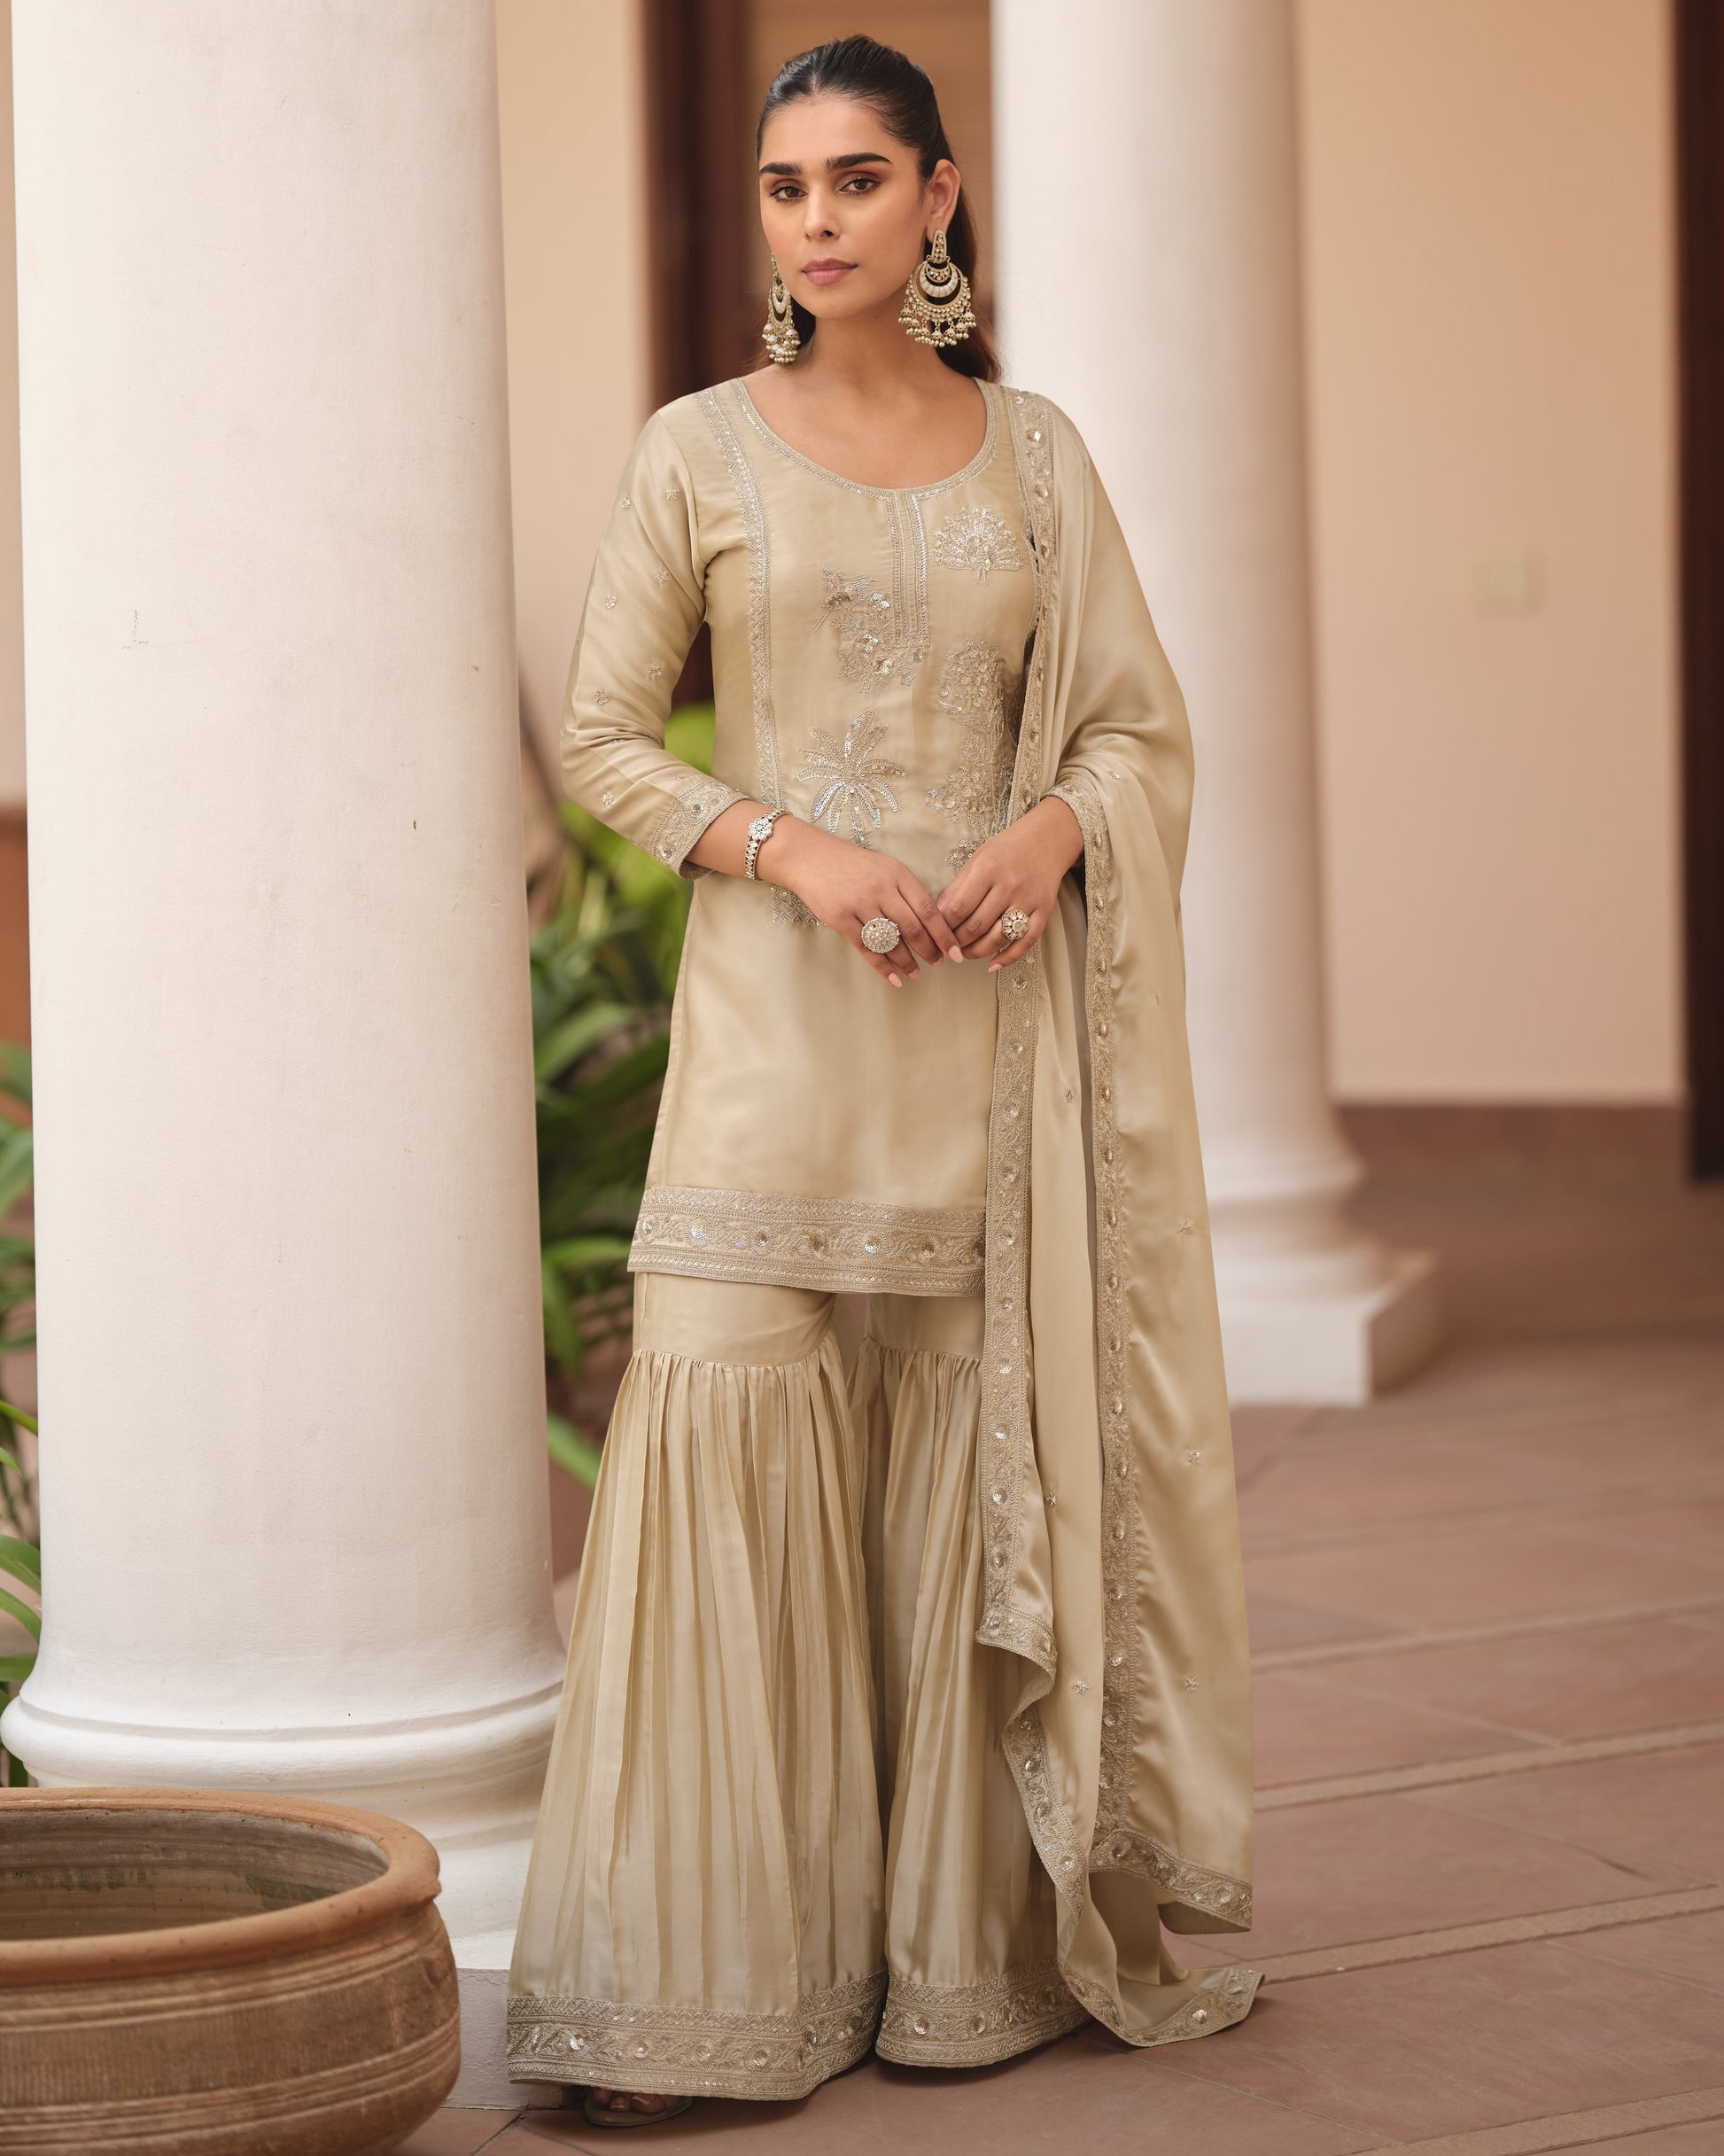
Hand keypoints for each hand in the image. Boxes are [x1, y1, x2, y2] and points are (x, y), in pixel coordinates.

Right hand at [764, 818, 963, 986]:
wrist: (811, 858)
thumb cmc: (853, 866)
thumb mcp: (886, 868)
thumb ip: (907, 892)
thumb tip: (931, 925)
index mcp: (898, 874)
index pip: (929, 909)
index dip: (944, 934)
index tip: (955, 952)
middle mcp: (882, 888)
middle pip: (913, 927)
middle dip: (929, 950)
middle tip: (939, 964)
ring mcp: (860, 903)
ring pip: (892, 941)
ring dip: (907, 962)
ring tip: (917, 973)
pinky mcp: (841, 919)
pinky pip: (867, 949)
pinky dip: (883, 967)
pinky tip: (894, 979)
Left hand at [937, 796, 1084, 970]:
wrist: (1047, 840)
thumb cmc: (1006, 849)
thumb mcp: (977, 859)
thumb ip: (957, 887)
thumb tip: (936, 915)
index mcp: (988, 870)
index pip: (958, 908)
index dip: (943, 926)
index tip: (935, 933)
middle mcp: (1008, 886)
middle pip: (976, 926)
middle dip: (957, 942)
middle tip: (948, 947)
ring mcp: (1028, 901)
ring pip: (998, 939)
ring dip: (976, 952)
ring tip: (964, 954)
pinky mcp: (1043, 912)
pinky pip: (1025, 943)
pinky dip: (1008, 958)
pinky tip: (992, 964)